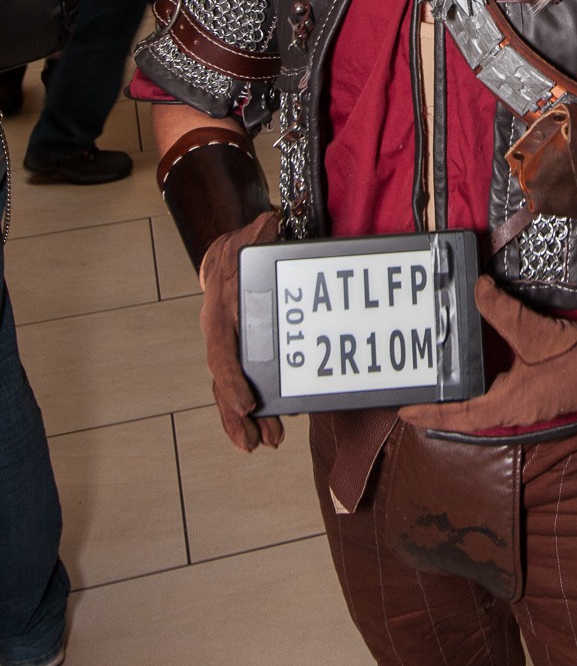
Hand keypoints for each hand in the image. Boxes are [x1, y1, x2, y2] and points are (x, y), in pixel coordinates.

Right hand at [199, 211, 284, 451]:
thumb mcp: (251, 234)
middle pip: (223, 381)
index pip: (222, 351)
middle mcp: (220, 333)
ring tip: (264, 444)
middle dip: (236, 416)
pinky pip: (240, 385)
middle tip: (257, 443)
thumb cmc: (242, 245)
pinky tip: (265, 430)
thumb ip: (258, 231)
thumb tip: (267, 221)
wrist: (228, 250)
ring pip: (229, 390)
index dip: (233, 379)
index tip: (248, 405)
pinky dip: (249, 411)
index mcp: (221, 309)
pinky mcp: (240, 352)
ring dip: (242, 421)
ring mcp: (228, 345)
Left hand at [399, 275, 576, 432]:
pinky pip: (495, 390)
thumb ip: (504, 312)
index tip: (403, 410)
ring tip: (431, 376)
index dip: (431, 413)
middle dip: (438, 404)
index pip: (460, 415)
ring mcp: (523, 401)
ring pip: (479, 401)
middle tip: (410, 387)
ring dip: (456, 393)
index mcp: (511, 404)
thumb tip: (476, 288)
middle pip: (465, 411)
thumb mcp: (539, 334)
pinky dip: (476, 380)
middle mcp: (513, 407)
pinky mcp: (531, 390)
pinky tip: (467, 363)